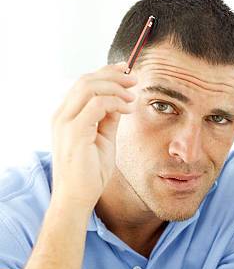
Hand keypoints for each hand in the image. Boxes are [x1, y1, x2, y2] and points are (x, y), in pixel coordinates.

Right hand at [50, 63, 136, 211]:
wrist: (77, 197)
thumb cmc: (90, 173)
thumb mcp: (103, 140)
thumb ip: (108, 120)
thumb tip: (121, 102)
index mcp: (67, 115)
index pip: (84, 84)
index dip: (106, 72)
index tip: (127, 70)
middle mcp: (62, 115)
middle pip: (86, 80)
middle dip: (113, 75)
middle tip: (135, 79)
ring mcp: (65, 122)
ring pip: (89, 87)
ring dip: (115, 87)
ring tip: (133, 95)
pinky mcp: (74, 132)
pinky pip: (95, 104)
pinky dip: (114, 101)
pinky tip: (128, 109)